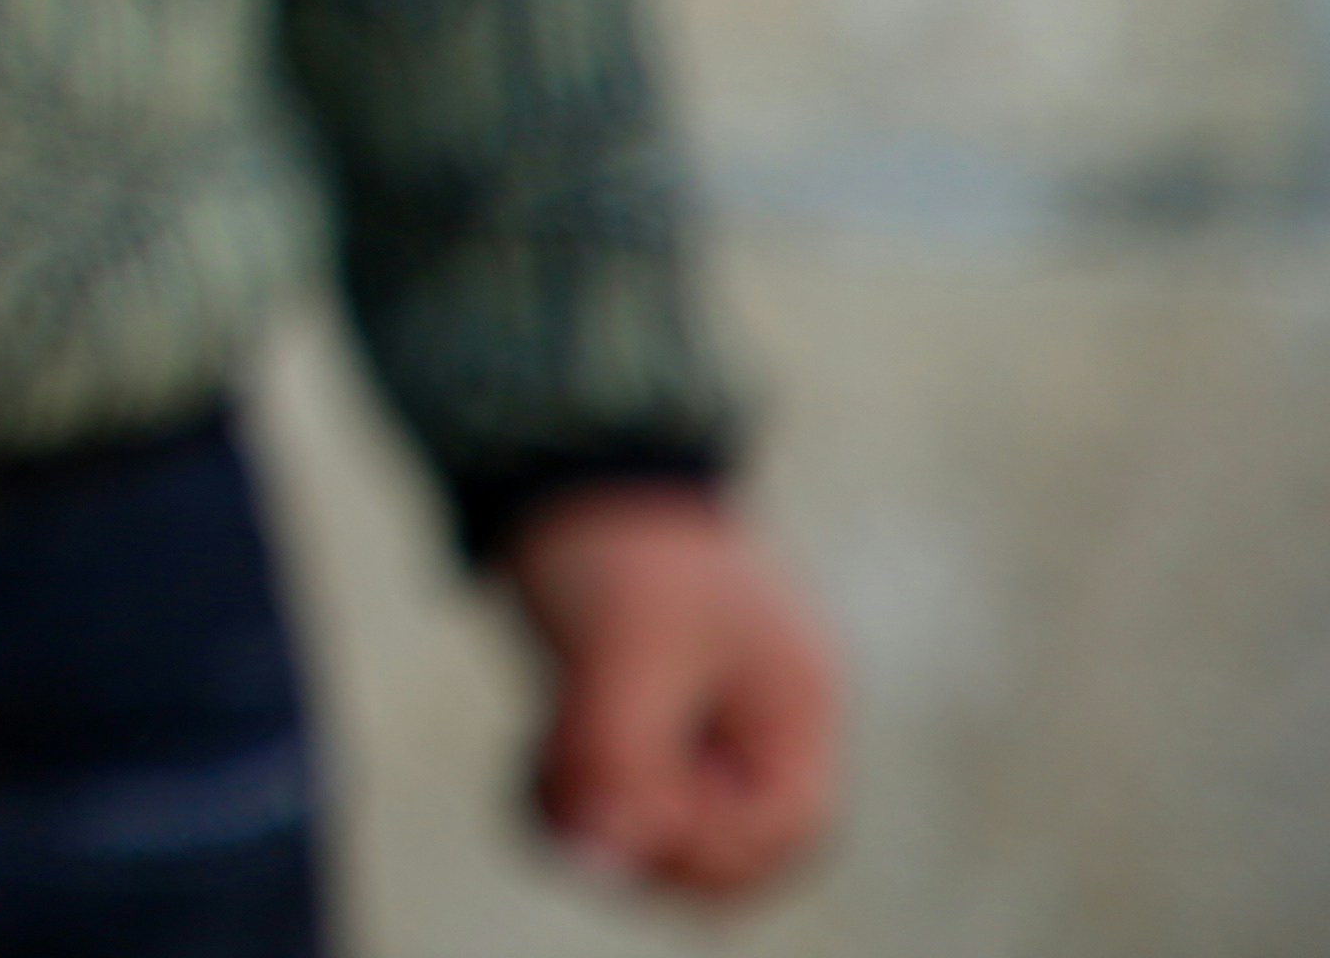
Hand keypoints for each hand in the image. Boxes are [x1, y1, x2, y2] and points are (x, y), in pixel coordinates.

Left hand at [504, 488, 842, 902]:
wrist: (556, 464)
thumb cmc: (612, 545)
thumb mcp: (619, 650)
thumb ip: (617, 759)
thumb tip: (597, 864)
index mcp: (797, 704)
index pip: (784, 831)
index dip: (701, 844)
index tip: (617, 808)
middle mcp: (765, 723)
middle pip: (727, 849)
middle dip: (642, 840)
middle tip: (564, 788)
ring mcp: (707, 724)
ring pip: (666, 834)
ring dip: (598, 820)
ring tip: (540, 762)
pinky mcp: (648, 722)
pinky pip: (624, 802)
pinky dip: (574, 798)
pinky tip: (532, 759)